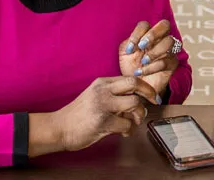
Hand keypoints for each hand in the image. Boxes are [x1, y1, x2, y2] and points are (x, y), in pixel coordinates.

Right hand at [37, 77, 157, 153]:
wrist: (58, 128)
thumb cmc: (78, 115)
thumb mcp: (95, 97)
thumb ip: (113, 96)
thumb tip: (137, 101)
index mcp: (102, 83)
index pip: (130, 79)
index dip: (146, 87)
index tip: (153, 95)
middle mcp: (103, 91)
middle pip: (134, 85)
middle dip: (149, 94)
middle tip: (154, 103)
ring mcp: (103, 105)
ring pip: (134, 104)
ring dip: (138, 115)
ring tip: (131, 122)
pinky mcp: (103, 121)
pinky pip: (127, 125)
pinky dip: (129, 130)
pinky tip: (123, 133)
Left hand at [118, 20, 178, 96]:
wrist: (137, 87)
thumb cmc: (131, 68)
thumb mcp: (125, 54)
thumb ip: (129, 43)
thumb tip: (136, 41)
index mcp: (147, 35)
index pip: (145, 25)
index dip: (137, 34)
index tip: (129, 49)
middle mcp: (159, 40)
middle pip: (164, 24)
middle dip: (152, 34)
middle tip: (142, 46)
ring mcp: (168, 50)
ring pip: (169, 41)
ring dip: (154, 51)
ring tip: (143, 61)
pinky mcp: (172, 63)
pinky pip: (167, 60)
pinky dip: (153, 67)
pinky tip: (142, 72)